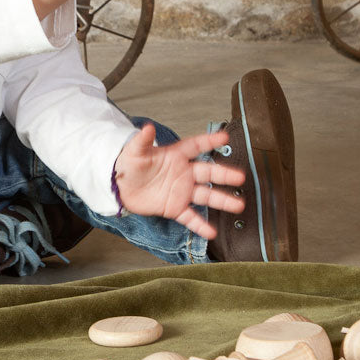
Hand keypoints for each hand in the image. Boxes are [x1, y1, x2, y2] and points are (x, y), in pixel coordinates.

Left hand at [113, 124, 244, 239]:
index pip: (196, 146)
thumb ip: (142, 141)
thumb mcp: (134, 152)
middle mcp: (183, 174)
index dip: (210, 141)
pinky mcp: (174, 208)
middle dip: (224, 175)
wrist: (120, 187)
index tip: (224, 138)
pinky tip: (211, 232)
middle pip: (208, 173)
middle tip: (240, 177)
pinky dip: (200, 225)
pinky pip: (190, 217)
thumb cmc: (128, 166)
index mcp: (175, 156)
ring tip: (238, 204)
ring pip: (206, 196)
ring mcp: (181, 192)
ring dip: (222, 200)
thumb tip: (146, 127)